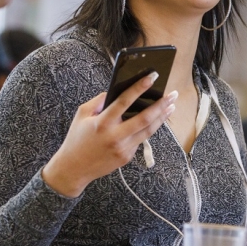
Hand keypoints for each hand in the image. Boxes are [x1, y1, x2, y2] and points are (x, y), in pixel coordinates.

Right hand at [41, 73, 176, 197]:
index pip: (124, 101)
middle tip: (172, 94)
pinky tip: (157, 120)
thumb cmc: (77, 139)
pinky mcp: (127, 157)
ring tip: (171, 106)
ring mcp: (123, 148)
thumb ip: (98, 101)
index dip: (139, 87)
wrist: (74, 169)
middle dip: (161, 104)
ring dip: (162, 117)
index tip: (152, 76)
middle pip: (144, 118)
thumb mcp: (82, 115)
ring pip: (148, 130)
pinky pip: (141, 139)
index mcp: (102, 123)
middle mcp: (115, 136)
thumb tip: (116, 91)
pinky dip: (149, 128)